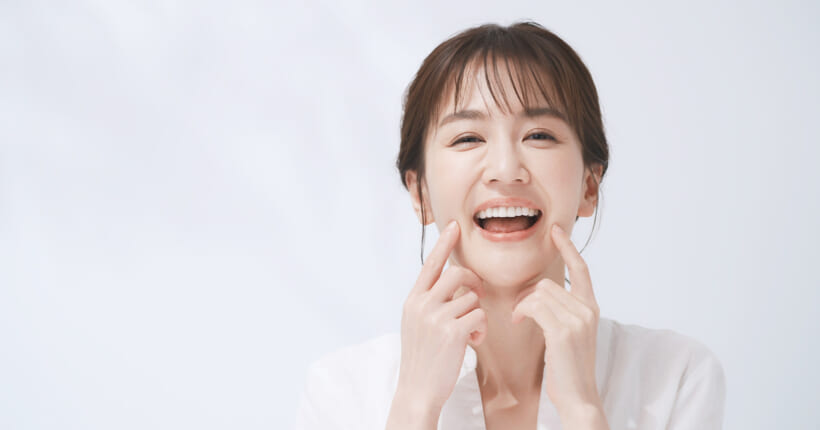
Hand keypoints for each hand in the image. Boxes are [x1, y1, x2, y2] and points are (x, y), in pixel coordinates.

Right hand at [394, 220, 487, 414]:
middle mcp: (422, 304)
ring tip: (470, 332)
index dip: (444, 244)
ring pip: (472, 297)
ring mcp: (436, 317)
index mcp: (413, 300)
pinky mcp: (453, 331)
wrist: (417, 389)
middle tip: (478, 294)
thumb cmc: (421, 358)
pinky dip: (481, 329)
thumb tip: (452, 285)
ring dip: (477, 314)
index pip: (431, 264)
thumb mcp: (416, 324)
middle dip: (474, 282)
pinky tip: (473, 341)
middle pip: (458, 273)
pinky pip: (479, 316)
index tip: (454, 226)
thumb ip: (429, 302)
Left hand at [511, 223, 603, 418]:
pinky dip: (520, 311)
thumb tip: (540, 296)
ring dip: (521, 304)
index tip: (556, 231)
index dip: (568, 247)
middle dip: (526, 294)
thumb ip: (563, 312)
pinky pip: (533, 306)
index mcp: (591, 308)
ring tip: (518, 319)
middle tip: (518, 312)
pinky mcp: (563, 331)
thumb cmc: (568, 369)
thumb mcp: (570, 335)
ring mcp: (577, 319)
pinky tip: (517, 322)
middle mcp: (587, 310)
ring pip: (539, 293)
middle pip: (547, 283)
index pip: (581, 268)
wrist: (578, 398)